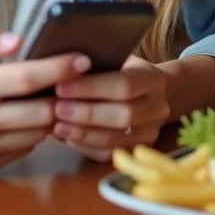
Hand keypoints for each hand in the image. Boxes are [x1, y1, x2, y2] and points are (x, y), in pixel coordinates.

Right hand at [0, 27, 90, 178]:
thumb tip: (18, 41)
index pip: (22, 79)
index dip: (58, 69)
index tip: (81, 59)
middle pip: (38, 112)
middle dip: (62, 96)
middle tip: (72, 81)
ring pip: (36, 134)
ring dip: (48, 115)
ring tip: (47, 97)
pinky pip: (23, 150)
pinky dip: (31, 133)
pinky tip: (24, 117)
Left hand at [50, 56, 169, 160]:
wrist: (146, 93)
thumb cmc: (122, 70)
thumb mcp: (116, 59)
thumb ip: (97, 64)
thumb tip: (62, 70)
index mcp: (153, 79)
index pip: (124, 85)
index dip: (91, 87)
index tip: (61, 86)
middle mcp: (157, 109)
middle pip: (123, 116)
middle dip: (87, 113)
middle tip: (57, 108)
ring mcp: (149, 133)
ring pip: (115, 140)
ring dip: (83, 133)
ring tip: (57, 125)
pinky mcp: (134, 150)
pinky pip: (108, 154)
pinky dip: (84, 146)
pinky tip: (66, 137)